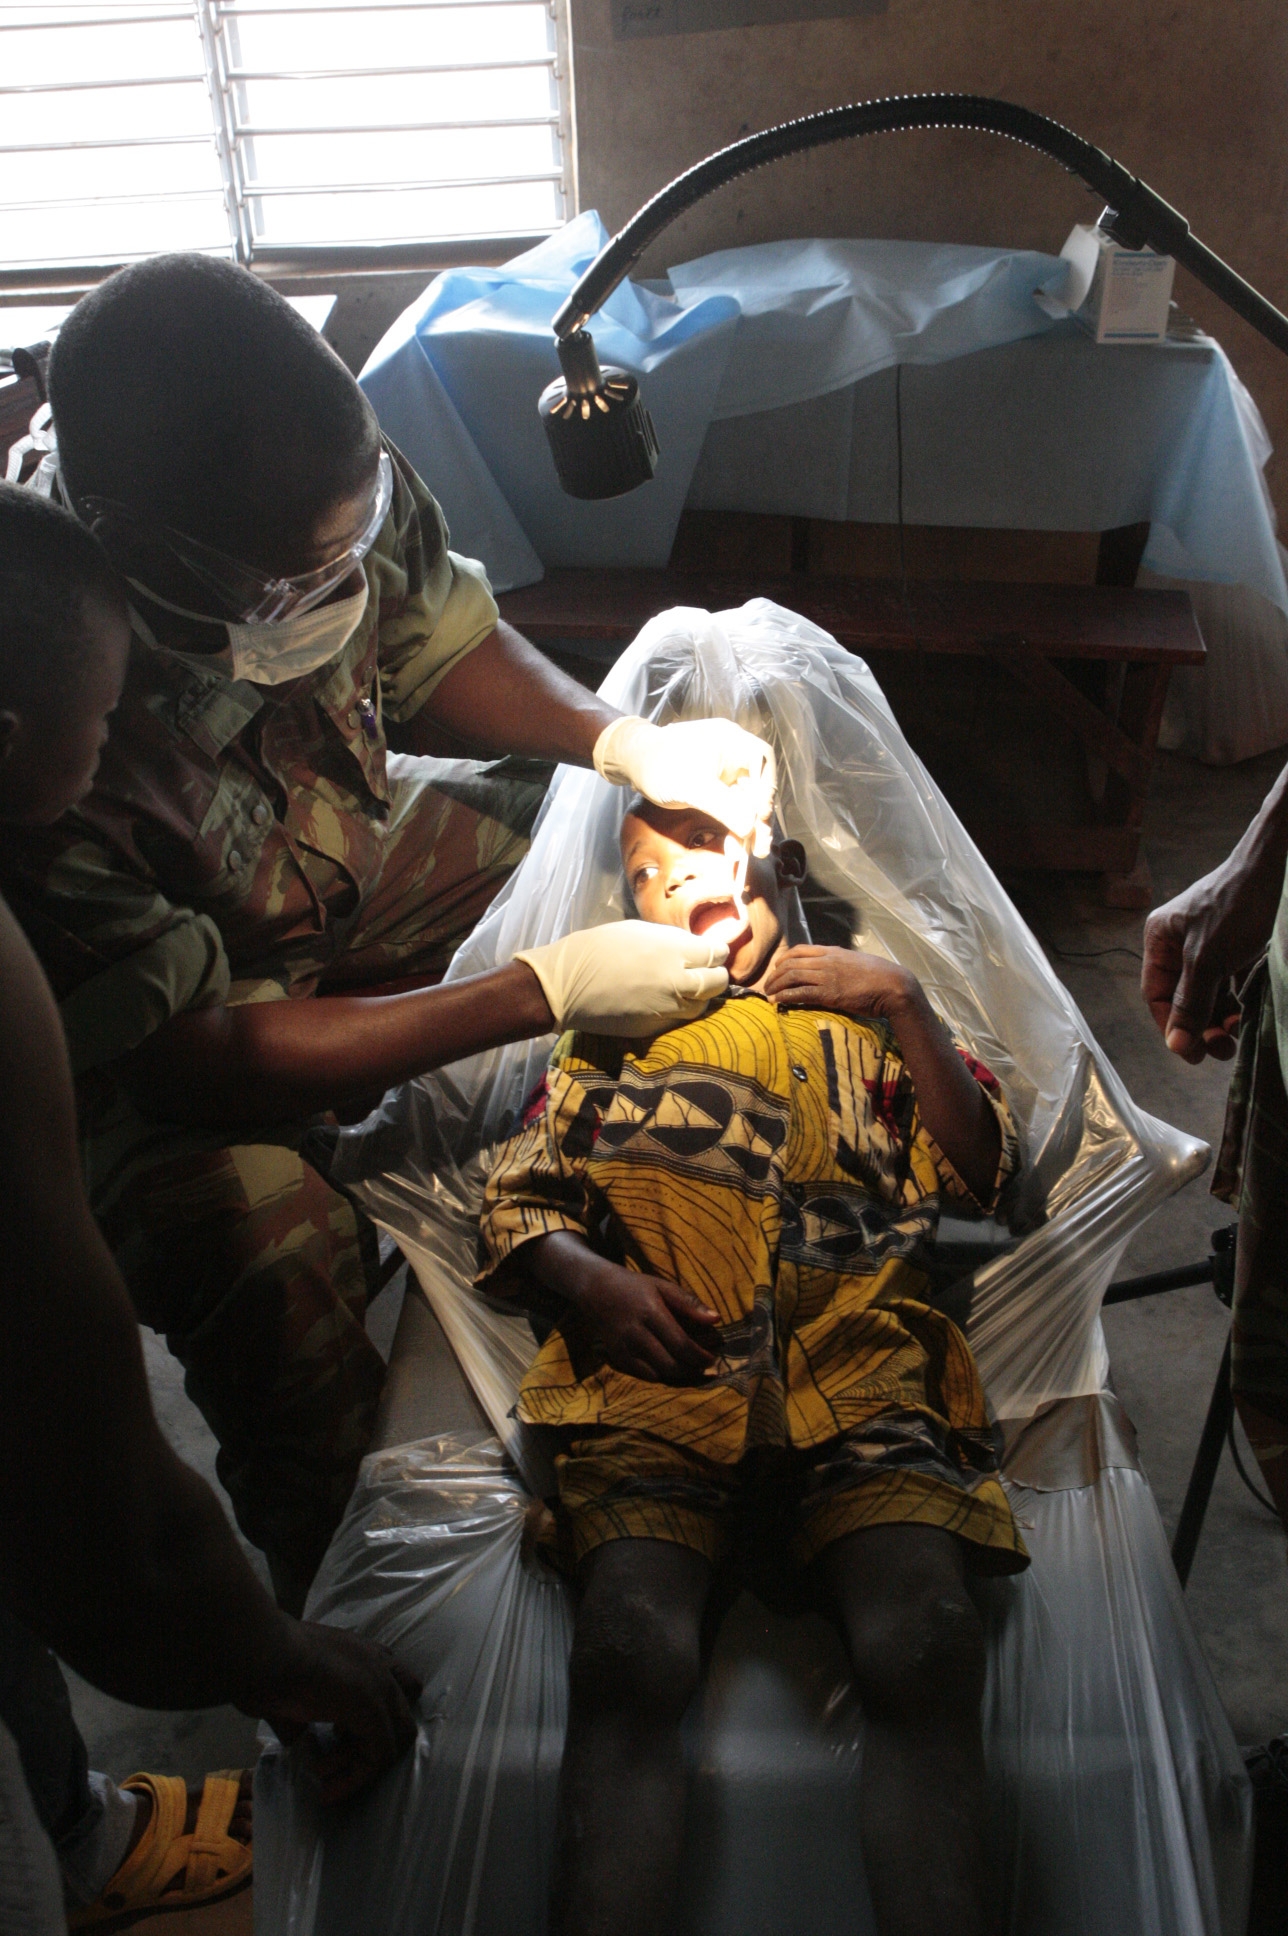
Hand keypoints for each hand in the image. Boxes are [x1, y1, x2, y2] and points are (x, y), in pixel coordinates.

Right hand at [254, 1620, 421, 1805]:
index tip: (335, 1735)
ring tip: (322, 1778)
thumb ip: (303, 1711)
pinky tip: (326, 1790)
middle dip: (370, 1746)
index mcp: (362, 1653)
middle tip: (331, 1760)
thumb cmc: (263, 1663)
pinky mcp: (373, 1711)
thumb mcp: (292, 1686)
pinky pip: (378, 1757)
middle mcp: (379, 1665)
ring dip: (359, 1767)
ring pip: (394, 1740)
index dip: (373, 1716)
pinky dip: (355, 1780)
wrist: (261, 1654)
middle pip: (400, 1717)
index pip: (396, 1683)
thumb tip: (298, 1737)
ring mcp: (380, 1686)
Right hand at [515, 921, 727, 1034]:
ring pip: (702, 1005)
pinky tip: (664, 1001)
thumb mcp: (639, 931)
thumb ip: (673, 941)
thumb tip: (695, 948)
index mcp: (674, 951)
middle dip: (714, 975)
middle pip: (718, 982)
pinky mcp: (656, 1029)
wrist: (566, 985)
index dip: (715, 952)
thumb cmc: (598, 948)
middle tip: (702, 971)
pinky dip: (678, 1011)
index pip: (717, 954)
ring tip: (684, 987)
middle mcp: (678, 982)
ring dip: (699, 996)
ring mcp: (668, 1009)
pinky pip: (680, 1020)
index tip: (709, 952)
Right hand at [569, 1257, 721, 1382]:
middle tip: (705, 1366)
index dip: (700, 1356)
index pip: (681, 1344)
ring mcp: (624, 1348)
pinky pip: (644, 1376)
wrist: (596, 1291)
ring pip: (658, 1375)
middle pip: (671, 1365)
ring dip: (679, 1376)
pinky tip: (671, 1366)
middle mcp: (635, 1334)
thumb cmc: (635, 1287)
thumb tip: (716, 1319)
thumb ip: (690, 1304)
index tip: (712, 1357)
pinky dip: (661, 1375)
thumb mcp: (663, 1287)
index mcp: (651, 1313)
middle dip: (692, 1370)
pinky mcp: (617, 1358)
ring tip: (691, 1367)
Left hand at [593, 716, 775, 844]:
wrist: (634, 763)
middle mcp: (734, 754)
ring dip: (749, 827)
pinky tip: (735, 846)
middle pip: (757, 786)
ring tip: (751, 853)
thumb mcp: (693, 787)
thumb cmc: (659, 765)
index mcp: (733, 742)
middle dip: (758, 818)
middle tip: (759, 848)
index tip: (760, 819)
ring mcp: (726, 772)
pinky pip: (733, 807)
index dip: (765, 792)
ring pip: (746, 800)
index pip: (762, 765)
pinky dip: (735, 825)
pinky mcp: (717, 787)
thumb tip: (750, 827)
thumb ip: (724, 806)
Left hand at [763, 945, 921, 1020]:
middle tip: (768, 985)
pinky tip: (777, 1001)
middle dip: (775, 975)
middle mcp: (827, 961)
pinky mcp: (829, 993)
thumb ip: (840, 963)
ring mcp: (827, 976)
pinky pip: (800, 993)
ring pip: (792, 976)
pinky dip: (785, 996)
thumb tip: (831, 968)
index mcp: (833, 952)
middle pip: (791, 963)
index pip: (800, 949)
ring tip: (769, 994)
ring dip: (776, 986)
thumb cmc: (879, 976)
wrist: (893, 985)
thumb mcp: (856, 962)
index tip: (777, 968)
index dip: (784, 959)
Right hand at [1141, 860, 1279, 1063]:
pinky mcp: (1229, 947)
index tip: (1191, 1053)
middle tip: (1219, 1051)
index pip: (1158, 995)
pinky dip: (1232, 1003)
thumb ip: (1191, 1003)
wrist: (1271, 869)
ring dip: (1218, 1019)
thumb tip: (1175, 1044)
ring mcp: (1204, 945)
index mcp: (1160, 941)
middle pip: (1182, 997)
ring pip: (1205, 994)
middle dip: (1199, 1026)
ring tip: (1233, 1039)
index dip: (1172, 1026)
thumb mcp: (1208, 960)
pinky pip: (1224, 984)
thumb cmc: (1234, 906)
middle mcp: (1177, 944)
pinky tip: (1241, 1017)